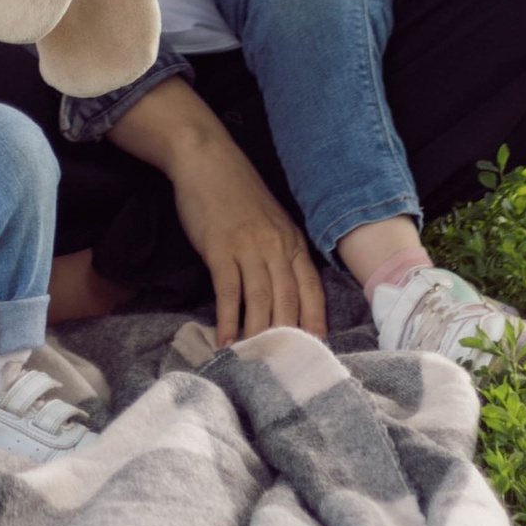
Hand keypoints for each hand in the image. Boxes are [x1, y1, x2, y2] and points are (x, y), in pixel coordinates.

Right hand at [108, 84, 327, 343]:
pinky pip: (229, 290)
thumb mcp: (271, 220)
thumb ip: (280, 251)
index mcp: (292, 241)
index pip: (311, 287)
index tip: (318, 347)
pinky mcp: (220, 248)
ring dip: (258, 332)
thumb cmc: (238, 193)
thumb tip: (284, 289)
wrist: (207, 160)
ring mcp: (248, 247)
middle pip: (288, 299)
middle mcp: (276, 246)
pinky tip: (225, 340)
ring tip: (254, 361)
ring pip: (261, 299)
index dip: (315, 318)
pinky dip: (228, 318)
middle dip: (288, 334)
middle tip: (284, 365)